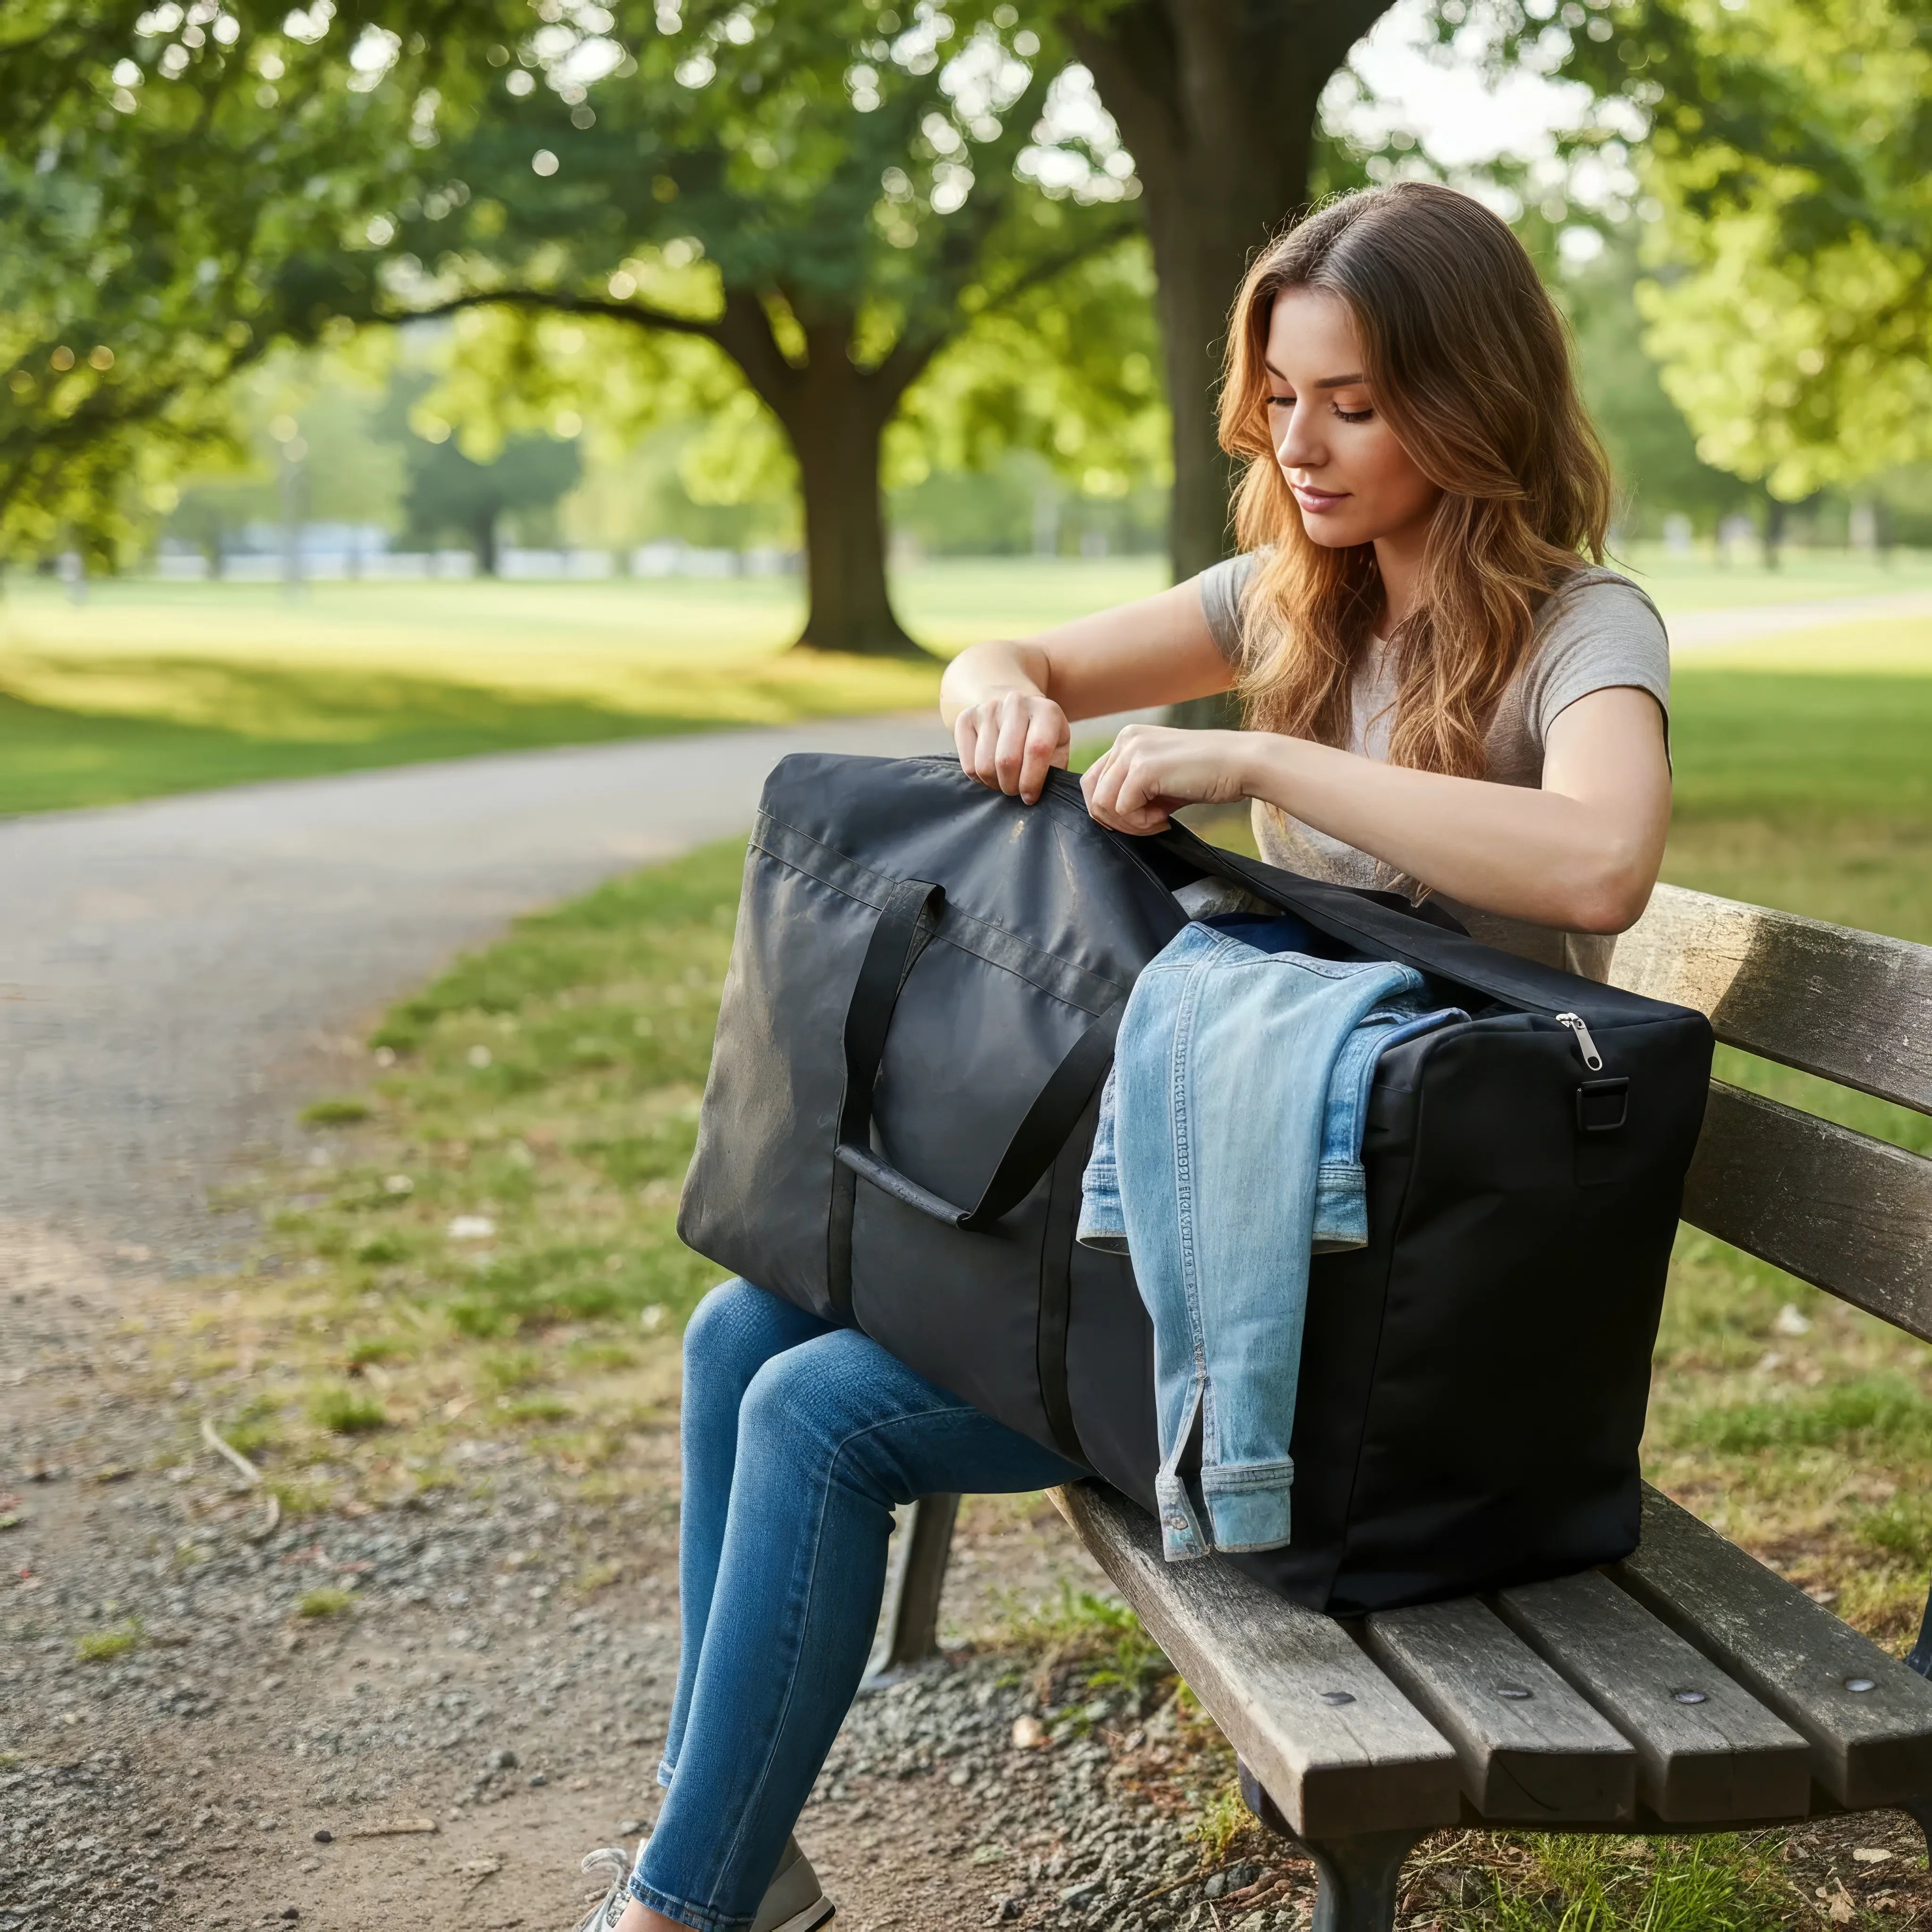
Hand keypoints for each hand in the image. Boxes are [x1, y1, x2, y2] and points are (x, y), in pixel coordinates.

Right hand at [953, 688, 1071, 804]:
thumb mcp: (1056, 751)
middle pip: (1007, 759)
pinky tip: (990, 772)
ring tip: (1003, 780)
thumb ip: (1052, 771)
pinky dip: (978, 778)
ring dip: (994, 783)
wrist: (1016, 712)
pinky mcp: (966, 717)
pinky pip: (968, 764)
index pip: (1036, 749)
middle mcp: (1016, 703)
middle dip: (1011, 786)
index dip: (1032, 780)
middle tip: (1015, 790)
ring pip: (984, 765)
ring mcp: (988, 708)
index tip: (1029, 797)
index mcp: (1046, 711)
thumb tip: (1032, 796)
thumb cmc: (1039, 739)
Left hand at [1080, 725, 1253, 833]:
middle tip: (1149, 824)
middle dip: (1117, 819)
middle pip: (1092, 793)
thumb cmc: (1208, 775)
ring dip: (1130, 824)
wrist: (1243, 764)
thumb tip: (1107, 815)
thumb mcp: (1161, 779)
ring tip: (1159, 820)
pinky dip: (1142, 823)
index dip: (1112, 809)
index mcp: (1127, 739)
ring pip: (1101, 804)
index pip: (1093, 781)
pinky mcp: (1143, 769)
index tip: (1144, 817)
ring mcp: (1132, 751)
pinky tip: (1166, 817)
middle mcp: (1125, 739)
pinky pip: (1122, 810)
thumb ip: (1133, 788)